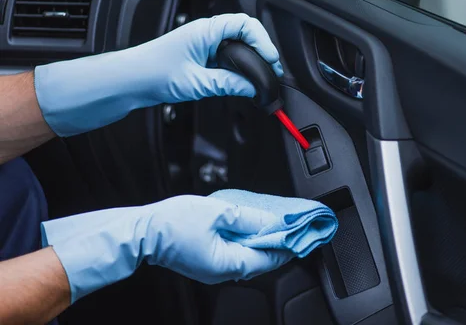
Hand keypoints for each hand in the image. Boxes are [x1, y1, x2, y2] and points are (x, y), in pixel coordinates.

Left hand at [34, 13, 281, 136]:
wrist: (129, 81)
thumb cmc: (152, 73)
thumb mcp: (195, 83)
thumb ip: (227, 84)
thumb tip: (251, 87)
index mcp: (206, 31)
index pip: (245, 25)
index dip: (262, 41)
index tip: (271, 60)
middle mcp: (207, 34)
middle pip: (246, 34)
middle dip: (262, 51)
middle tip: (271, 72)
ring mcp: (205, 46)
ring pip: (238, 47)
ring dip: (251, 61)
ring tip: (261, 79)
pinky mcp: (202, 58)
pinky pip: (228, 59)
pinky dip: (239, 68)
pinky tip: (243, 82)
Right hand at [42, 194, 293, 302]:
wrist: (142, 231)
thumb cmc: (173, 223)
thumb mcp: (218, 213)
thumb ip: (249, 218)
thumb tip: (273, 221)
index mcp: (229, 263)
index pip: (270, 259)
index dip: (289, 245)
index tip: (303, 233)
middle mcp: (224, 271)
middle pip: (261, 259)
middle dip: (278, 242)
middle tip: (293, 225)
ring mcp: (215, 268)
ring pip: (248, 256)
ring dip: (262, 240)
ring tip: (275, 223)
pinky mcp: (207, 260)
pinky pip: (235, 252)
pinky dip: (247, 241)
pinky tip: (250, 226)